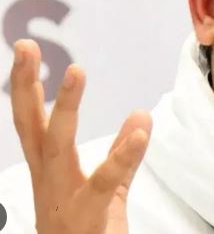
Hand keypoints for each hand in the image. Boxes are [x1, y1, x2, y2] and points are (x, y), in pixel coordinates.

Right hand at [10, 39, 152, 233]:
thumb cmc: (87, 231)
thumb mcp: (106, 187)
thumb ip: (122, 153)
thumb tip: (140, 113)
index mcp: (50, 171)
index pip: (33, 122)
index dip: (27, 87)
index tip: (25, 50)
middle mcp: (49, 181)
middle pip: (32, 127)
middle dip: (25, 86)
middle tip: (26, 46)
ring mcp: (63, 198)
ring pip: (58, 147)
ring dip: (66, 107)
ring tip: (76, 69)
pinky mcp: (88, 216)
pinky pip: (105, 182)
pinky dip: (123, 155)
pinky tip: (139, 130)